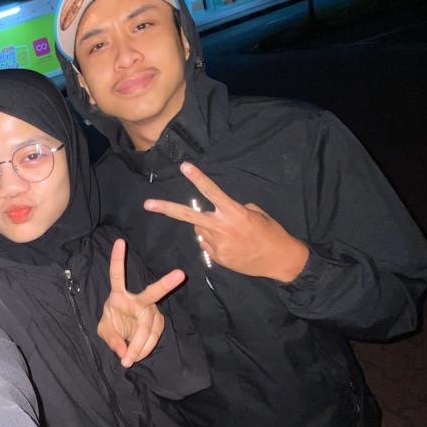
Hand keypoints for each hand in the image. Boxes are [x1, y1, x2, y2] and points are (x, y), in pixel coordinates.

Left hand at [97, 238, 184, 366]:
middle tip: (180, 274)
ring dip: (140, 346)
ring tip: (129, 360)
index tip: (120, 241)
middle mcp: (138, 299)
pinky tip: (138, 354)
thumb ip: (111, 340)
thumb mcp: (104, 331)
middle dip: (166, 283)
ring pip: (149, 327)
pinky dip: (145, 348)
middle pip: (153, 293)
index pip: (117, 275)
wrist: (123, 333)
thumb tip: (124, 352)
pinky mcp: (158, 321)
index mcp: (119, 295)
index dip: (118, 259)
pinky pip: (153, 336)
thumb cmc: (112, 324)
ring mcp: (151, 309)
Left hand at [143, 163, 309, 282]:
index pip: (211, 191)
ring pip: (200, 230)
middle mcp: (221, 228)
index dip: (197, 178)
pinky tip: (231, 244)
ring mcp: (217, 245)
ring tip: (230, 233)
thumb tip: (215, 213)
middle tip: (147, 204)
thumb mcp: (255, 213)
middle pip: (188, 216)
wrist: (279, 260)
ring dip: (207, 228)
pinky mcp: (217, 258)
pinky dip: (214, 241)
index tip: (184, 166)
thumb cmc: (270, 232)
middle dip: (166, 209)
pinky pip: (207, 244)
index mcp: (233, 212)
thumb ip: (232, 210)